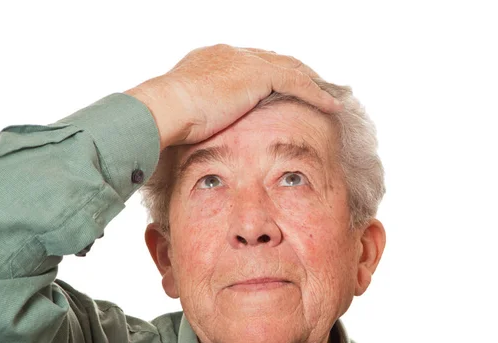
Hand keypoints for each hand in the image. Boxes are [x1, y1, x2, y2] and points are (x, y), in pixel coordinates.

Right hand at [125, 44, 341, 149]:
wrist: (165, 109)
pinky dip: (316, 93)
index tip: (285, 89)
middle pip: (275, 60)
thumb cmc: (168, 119)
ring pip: (290, 68)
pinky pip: (297, 82)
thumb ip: (204, 115)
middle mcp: (232, 55)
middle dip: (297, 73)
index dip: (272, 75)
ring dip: (312, 82)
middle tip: (315, 88)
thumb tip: (204, 132)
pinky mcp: (258, 74)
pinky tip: (331, 105)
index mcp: (214, 60)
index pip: (252, 64)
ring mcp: (245, 61)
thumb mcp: (190, 114)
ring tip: (329, 96)